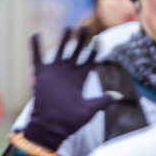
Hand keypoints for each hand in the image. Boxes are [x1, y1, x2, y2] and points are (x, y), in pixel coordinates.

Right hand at [20, 26, 109, 150]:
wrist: (50, 127)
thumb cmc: (70, 121)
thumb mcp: (90, 110)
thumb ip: (103, 101)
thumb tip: (120, 95)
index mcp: (80, 80)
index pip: (89, 61)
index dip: (95, 51)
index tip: (100, 40)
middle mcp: (68, 73)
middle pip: (76, 52)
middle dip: (81, 40)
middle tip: (86, 27)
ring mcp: (54, 73)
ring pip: (59, 51)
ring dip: (63, 39)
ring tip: (68, 28)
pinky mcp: (40, 74)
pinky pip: (36, 57)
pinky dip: (35, 46)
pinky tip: (35, 34)